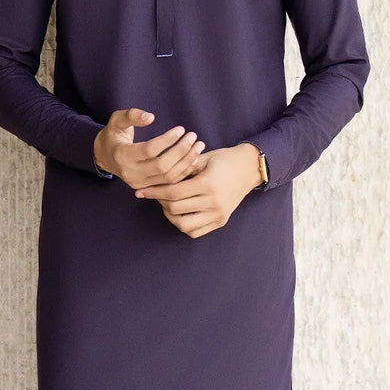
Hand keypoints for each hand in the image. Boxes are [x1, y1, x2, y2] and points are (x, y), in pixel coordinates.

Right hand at [94, 108, 204, 188]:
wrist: (105, 157)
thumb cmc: (114, 134)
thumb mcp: (116, 120)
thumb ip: (131, 115)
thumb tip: (150, 117)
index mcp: (122, 155)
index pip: (149, 150)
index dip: (167, 140)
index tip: (181, 129)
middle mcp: (130, 173)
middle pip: (162, 166)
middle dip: (180, 151)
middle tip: (192, 136)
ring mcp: (139, 183)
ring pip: (168, 177)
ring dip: (186, 162)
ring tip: (198, 146)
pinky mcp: (147, 188)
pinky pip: (170, 183)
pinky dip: (183, 171)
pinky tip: (193, 157)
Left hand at [134, 144, 261, 237]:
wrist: (249, 168)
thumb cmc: (224, 159)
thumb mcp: (201, 158)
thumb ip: (181, 169)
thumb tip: (156, 177)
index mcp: (207, 184)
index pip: (173, 192)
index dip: (154, 192)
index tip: (141, 191)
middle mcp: (213, 202)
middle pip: (175, 209)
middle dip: (160, 202)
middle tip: (155, 194)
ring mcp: (218, 214)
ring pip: (184, 225)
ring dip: (171, 216)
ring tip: (168, 205)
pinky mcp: (221, 221)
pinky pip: (196, 232)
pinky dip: (184, 225)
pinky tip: (180, 214)